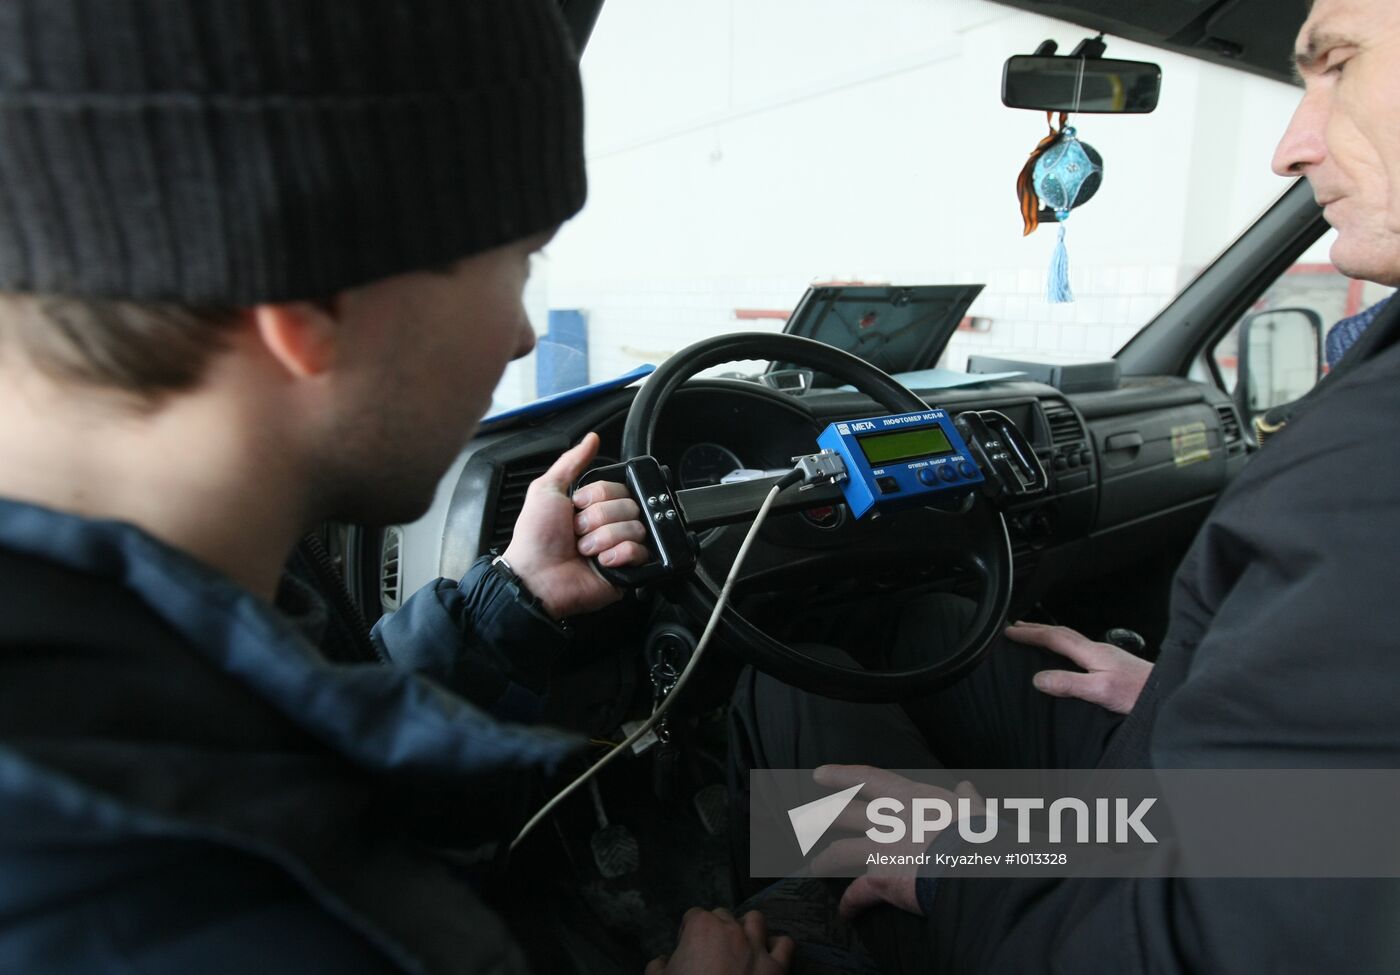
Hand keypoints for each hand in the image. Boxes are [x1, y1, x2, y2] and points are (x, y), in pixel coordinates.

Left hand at [501, 432, 646, 618]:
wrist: (536, 576)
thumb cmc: (536, 537)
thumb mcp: (547, 489)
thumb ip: (570, 462)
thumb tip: (591, 439)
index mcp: (594, 507)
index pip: (619, 488)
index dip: (598, 497)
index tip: (577, 508)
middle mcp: (609, 526)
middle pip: (630, 506)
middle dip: (598, 519)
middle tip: (578, 533)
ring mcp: (620, 548)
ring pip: (636, 528)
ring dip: (603, 539)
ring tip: (585, 550)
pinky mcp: (627, 571)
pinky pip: (640, 552)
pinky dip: (617, 556)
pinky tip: (600, 562)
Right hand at [646, 908, 793, 974]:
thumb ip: (657, 967)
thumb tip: (661, 962)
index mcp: (701, 928)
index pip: (693, 916)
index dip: (687, 932)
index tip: (686, 948)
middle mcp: (731, 930)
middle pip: (723, 915)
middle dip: (717, 928)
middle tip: (710, 951)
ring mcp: (757, 947)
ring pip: (756, 920)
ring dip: (748, 929)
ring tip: (741, 945)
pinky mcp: (777, 968)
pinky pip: (785, 945)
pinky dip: (777, 947)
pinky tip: (768, 956)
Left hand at [806, 765, 982, 920]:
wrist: (976, 864)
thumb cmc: (980, 834)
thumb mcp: (974, 809)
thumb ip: (965, 798)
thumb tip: (966, 788)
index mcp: (911, 797)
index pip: (867, 779)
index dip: (840, 776)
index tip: (818, 775)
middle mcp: (889, 819)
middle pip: (843, 814)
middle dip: (820, 816)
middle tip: (804, 818)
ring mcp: (882, 849)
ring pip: (839, 852)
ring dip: (824, 861)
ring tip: (814, 867)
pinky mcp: (881, 880)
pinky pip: (857, 894)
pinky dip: (850, 904)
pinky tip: (846, 912)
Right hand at [1004, 622, 1151, 713]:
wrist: (1168, 694)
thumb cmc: (1138, 693)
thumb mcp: (1100, 691)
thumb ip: (1069, 683)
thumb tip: (1039, 678)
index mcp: (1091, 652)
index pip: (1054, 637)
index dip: (1030, 634)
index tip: (1009, 631)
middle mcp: (1098, 649)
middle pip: (1061, 632)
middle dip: (1036, 628)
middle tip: (1015, 627)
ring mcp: (1107, 655)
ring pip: (1071, 638)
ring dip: (1049, 634)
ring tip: (1035, 635)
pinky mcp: (1113, 663)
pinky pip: (1079, 647)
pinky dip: (1063, 644)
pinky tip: (1066, 654)